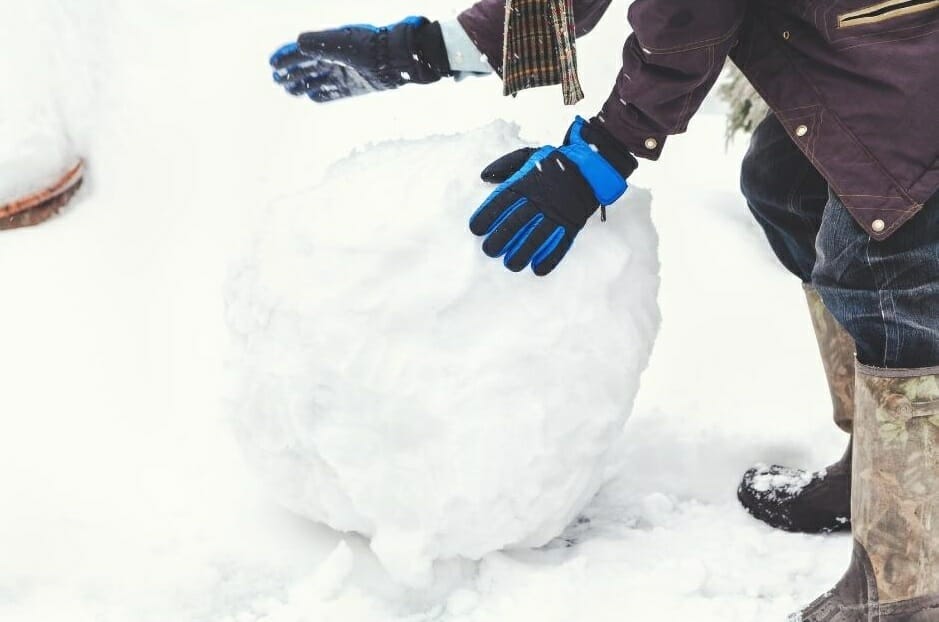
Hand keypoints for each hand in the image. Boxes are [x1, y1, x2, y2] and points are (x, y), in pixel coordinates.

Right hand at [270, 16, 450, 101]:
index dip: (286, 56)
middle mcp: (336, 58)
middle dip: (291, 71)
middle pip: (308, 66)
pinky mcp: (354, 87)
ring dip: (302, 84)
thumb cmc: (370, 47)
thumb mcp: (342, 43)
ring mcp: (345, 73)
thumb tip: (298, 43)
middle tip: (276, 79)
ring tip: (288, 89)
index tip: (272, 63)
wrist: (396, 60)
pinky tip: (310, 97)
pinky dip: (322, 94)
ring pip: (318, 80)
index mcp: (330, 44)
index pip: (302, 51)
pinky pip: (333, 92)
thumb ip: (320, 43)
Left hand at [469, 117, 637, 275]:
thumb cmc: (554, 162)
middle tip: (490, 251)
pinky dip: (549, 258)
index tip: (476, 230)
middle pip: (515, 224)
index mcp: (525, 183)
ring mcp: (556, 214)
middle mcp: (539, 200)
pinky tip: (537, 269)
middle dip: (499, 240)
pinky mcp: (571, 224)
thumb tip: (484, 176)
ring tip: (511, 264)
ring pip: (535, 238)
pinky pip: (560, 244)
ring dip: (521, 254)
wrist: (591, 165)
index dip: (486, 217)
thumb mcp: (528, 156)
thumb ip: (505, 165)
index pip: (501, 203)